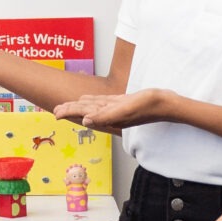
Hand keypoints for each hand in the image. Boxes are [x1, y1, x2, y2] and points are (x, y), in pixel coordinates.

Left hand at [53, 88, 171, 133]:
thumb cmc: (148, 106)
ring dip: (78, 106)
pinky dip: (92, 101)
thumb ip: (105, 116)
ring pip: (92, 106)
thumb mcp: (125, 109)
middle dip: (70, 110)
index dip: (69, 113)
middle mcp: (110, 114)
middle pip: (85, 111)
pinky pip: (103, 102)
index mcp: (108, 117)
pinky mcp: (122, 103)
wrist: (166, 104)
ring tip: (65, 106)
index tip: (56, 113)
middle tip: (55, 110)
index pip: (83, 114)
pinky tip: (86, 100)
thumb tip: (85, 120)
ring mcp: (115, 108)